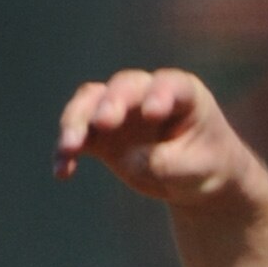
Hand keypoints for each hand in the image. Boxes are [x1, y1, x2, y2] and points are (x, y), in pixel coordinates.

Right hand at [53, 68, 254, 203]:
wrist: (196, 180)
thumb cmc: (205, 167)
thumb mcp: (196, 171)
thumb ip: (166, 163)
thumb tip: (128, 159)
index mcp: (184, 94)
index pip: (170, 86)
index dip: (160, 94)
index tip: (153, 113)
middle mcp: (146, 92)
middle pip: (123, 87)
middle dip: (112, 103)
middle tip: (103, 122)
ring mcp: (120, 109)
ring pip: (90, 102)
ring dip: (76, 121)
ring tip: (69, 147)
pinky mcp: (102, 134)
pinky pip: (79, 135)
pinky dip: (67, 150)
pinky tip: (62, 171)